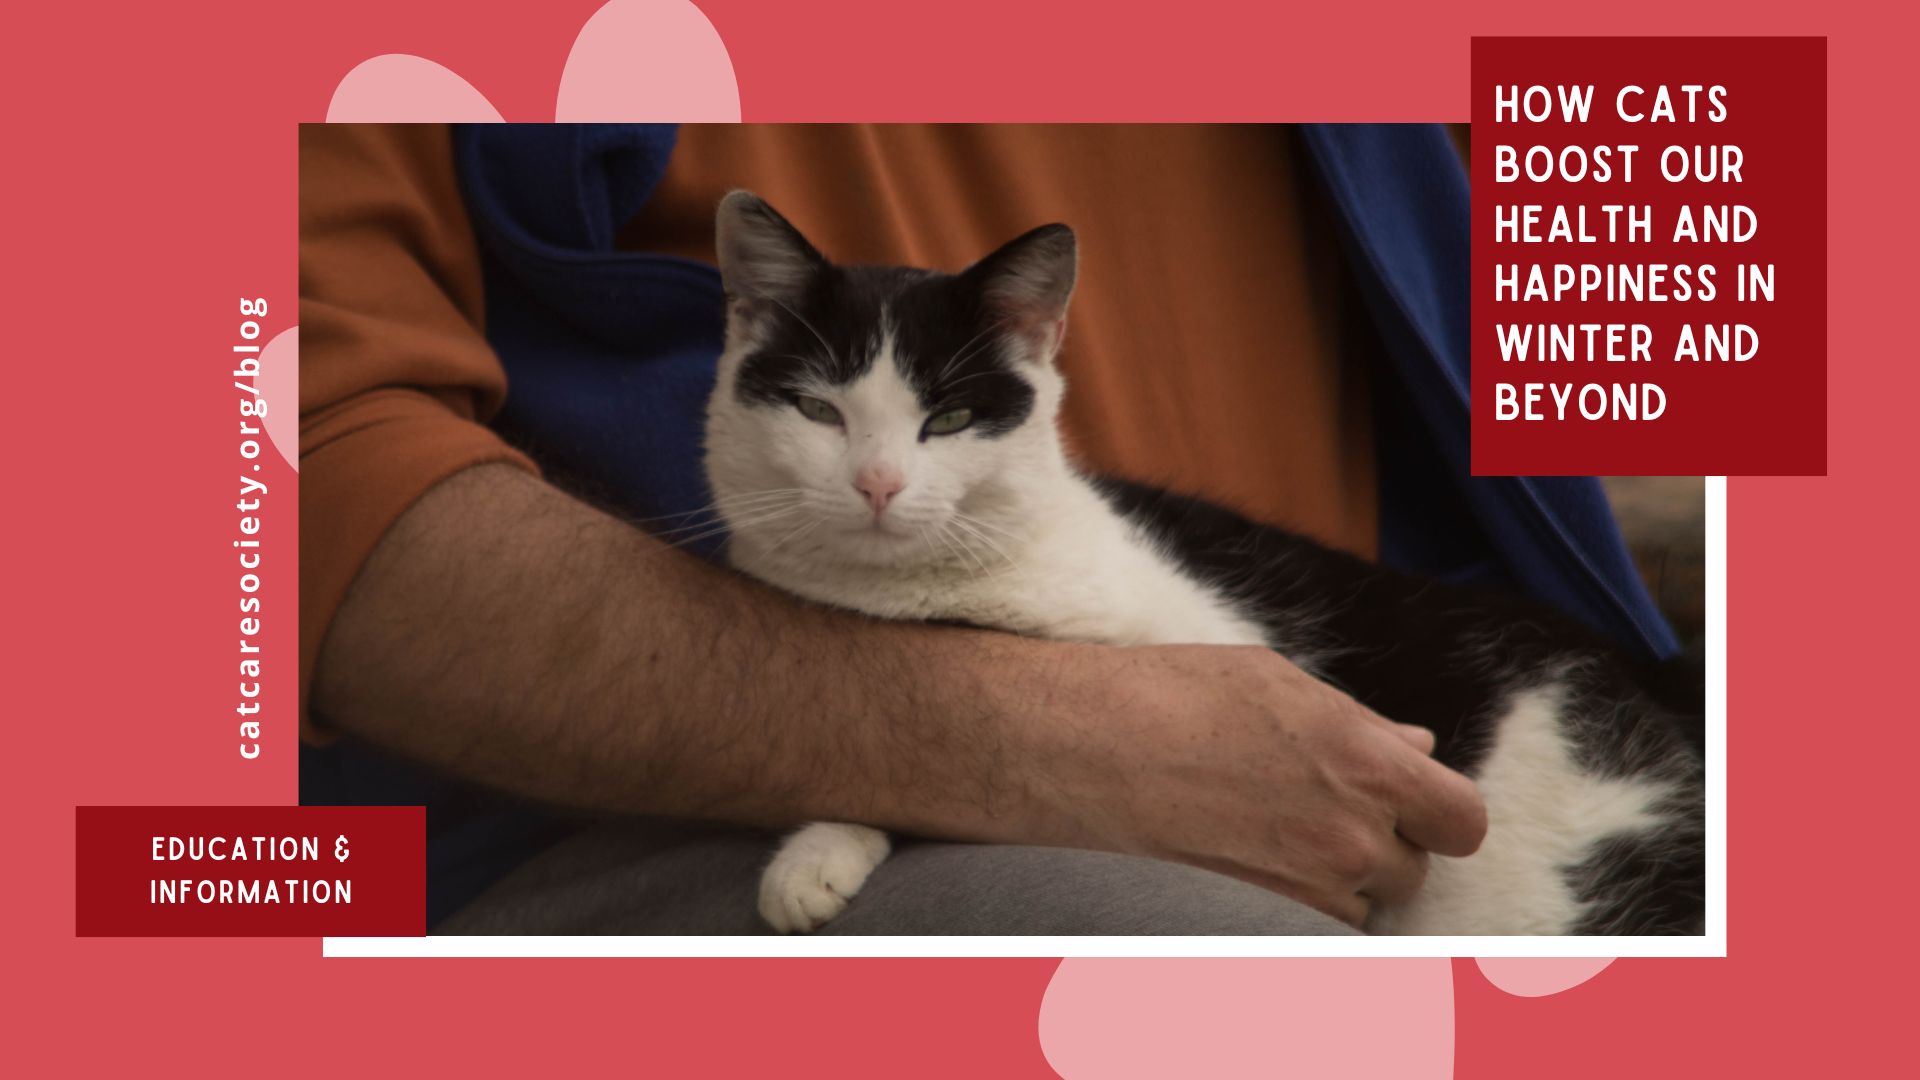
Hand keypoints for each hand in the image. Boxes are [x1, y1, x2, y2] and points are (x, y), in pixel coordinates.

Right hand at [1024, 644, 1487, 926]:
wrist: (1081, 747)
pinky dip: (1297, 904)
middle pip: (1412, 868)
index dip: (1441, 814)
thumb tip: (1417, 745)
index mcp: (1365, 760)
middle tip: (1321, 811)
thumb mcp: (1275, 683)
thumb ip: (1359, 724)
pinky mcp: (1262, 916)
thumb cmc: (1170, 695)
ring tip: (1274, 833)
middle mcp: (1349, 833)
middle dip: (1381, 844)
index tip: (1413, 806)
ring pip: (1362, 904)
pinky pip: (1312, 927)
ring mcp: (1307, 885)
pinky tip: (1250, 859)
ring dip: (1339, 879)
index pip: (1462, 818)